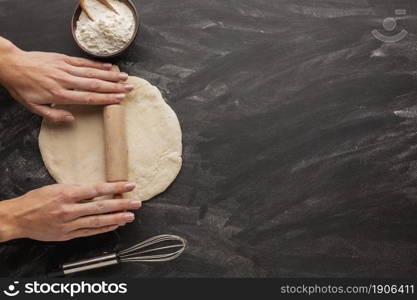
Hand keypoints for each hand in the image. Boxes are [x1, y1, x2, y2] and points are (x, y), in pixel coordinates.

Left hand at [0, 37, 132, 121]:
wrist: (11, 65)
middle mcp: (64, 80)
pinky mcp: (63, 59)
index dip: (105, 98)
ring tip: (125, 77)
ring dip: (110, 75)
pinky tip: (109, 66)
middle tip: (129, 89)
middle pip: (94, 84)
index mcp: (59, 94)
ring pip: (91, 72)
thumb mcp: (33, 107)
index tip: (119, 99)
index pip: (87, 97)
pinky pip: (82, 62)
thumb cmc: (22, 88)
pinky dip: (97, 64)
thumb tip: (72, 119)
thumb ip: (53, 115)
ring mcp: (64, 68)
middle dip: (114, 87)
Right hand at [0, 182, 140, 241]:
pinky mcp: (67, 235)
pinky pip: (89, 232)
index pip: (97, 189)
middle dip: (122, 204)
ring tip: (130, 216)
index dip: (116, 187)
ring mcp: (69, 224)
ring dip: (116, 218)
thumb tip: (98, 191)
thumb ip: (78, 191)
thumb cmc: (37, 200)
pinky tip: (115, 225)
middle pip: (101, 206)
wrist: (19, 218)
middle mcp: (69, 209)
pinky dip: (104, 229)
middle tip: (137, 203)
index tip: (130, 185)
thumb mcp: (57, 188)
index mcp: (67, 193)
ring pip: (97, 221)